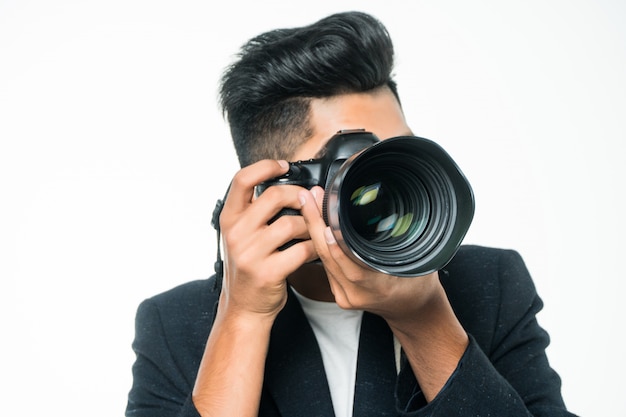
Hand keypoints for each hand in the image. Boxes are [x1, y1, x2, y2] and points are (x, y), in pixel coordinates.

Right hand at [218, 160, 317, 318]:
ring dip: (310, 226)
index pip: (242, 179)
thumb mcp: (241, 235)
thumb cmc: (248, 267)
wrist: (243, 307)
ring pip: (292, 224)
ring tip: (314, 231)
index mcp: (229, 218)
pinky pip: (302, 250)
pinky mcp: (268, 272)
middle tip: (308, 202)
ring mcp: (250, 253)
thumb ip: (256, 211)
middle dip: (298, 196)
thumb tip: (291, 186)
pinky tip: (316, 249)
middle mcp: (236, 233)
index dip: (265, 167)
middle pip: (274, 196)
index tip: (284, 166)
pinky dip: (315, 248)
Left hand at [298, 186, 467, 401]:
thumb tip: (393, 215)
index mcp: (377, 287)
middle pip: (329, 257)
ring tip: (310, 203)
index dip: (336, 243)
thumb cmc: (417, 285)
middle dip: (316, 224)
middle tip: (309, 198)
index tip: (326, 217)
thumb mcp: (418, 261)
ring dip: (315, 229)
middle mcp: (356, 293)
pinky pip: (325, 264)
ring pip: (323, 259)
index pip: (351, 265)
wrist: (412, 310)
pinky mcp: (338, 291)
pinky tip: (315, 222)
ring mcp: (344, 294)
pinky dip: (320, 242)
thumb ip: (401, 243)